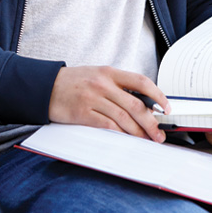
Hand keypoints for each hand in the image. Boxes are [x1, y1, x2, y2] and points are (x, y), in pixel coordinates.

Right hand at [48, 66, 170, 142]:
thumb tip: (142, 104)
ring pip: (124, 118)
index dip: (158, 95)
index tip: (166, 107)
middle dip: (151, 122)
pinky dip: (121, 134)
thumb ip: (117, 86)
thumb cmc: (73, 82)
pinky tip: (128, 139)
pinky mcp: (83, 113)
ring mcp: (93, 98)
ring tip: (147, 140)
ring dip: (139, 132)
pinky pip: (108, 125)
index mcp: (109, 72)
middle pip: (135, 104)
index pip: (141, 81)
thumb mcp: (97, 75)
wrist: (45, 86)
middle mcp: (103, 83)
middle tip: (159, 134)